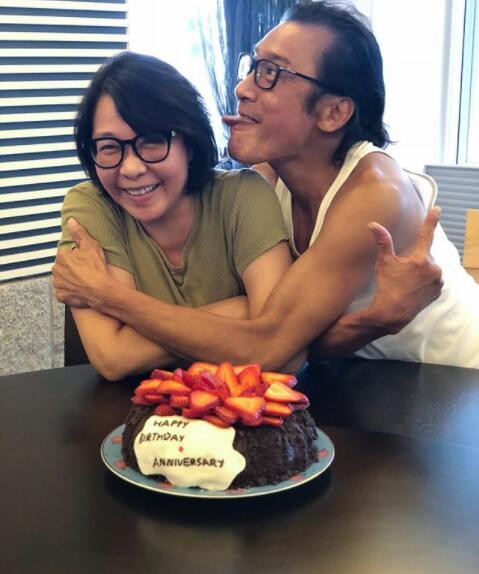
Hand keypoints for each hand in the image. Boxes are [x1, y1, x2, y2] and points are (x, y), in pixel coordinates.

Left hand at [52, 218, 109, 307]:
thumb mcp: (91, 245)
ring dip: (69, 278)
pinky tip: (79, 289)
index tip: (84, 259)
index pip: (66, 252)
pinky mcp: (61, 295)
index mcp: (62, 255)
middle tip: (85, 269)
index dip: (76, 256)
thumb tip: (71, 221)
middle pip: (63, 265)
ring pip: (62, 278)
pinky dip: (69, 291)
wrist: (101, 291)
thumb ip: (79, 232)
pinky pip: (63, 292)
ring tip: (83, 280)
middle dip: (71, 267)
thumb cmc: (97, 269)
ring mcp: (58, 283)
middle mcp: (57, 269)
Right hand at [367, 207, 442, 332]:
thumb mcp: (384, 263)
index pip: (426, 234)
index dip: (431, 220)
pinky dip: (424, 281)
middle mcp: (434, 269)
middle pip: (425, 255)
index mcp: (421, 259)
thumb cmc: (386, 287)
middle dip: (415, 259)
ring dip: (420, 270)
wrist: (392, 313)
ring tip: (406, 281)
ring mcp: (437, 282)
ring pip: (429, 268)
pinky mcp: (437, 292)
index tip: (437, 209)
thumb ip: (382, 241)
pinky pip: (432, 280)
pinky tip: (412, 287)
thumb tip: (373, 225)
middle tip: (402, 270)